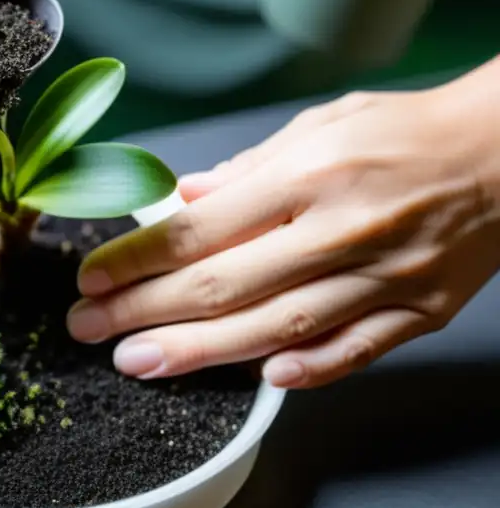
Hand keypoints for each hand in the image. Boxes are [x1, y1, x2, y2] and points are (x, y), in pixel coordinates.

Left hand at [67, 67, 499, 388]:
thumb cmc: (401, 133)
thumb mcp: (318, 127)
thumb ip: (246, 171)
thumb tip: (181, 200)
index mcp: (309, 174)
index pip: (201, 229)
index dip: (137, 259)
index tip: (93, 278)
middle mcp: (342, 228)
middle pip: (224, 285)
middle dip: (145, 312)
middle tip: (89, 328)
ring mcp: (384, 276)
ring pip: (277, 327)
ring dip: (200, 352)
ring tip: (138, 363)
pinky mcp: (419, 311)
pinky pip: (355, 351)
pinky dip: (306, 370)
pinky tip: (255, 381)